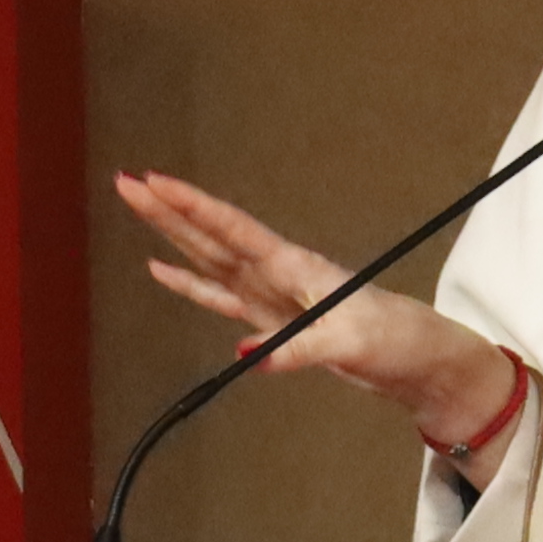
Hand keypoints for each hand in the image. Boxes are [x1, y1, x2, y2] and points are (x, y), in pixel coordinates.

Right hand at [112, 170, 514, 449]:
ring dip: (172, 236)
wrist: (415, 359)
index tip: (156, 182)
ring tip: (138, 206)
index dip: (193, 208)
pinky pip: (220, 298)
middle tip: (127, 182)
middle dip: (169, 210)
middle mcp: (278, 274)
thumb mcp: (351, 344)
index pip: (233, 230)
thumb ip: (300, 348)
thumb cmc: (393, 340)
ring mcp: (272, 295)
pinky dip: (189, 284)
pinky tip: (160, 270)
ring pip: (210, 259)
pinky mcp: (273, 319)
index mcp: (296, 268)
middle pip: (211, 236)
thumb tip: (247, 355)